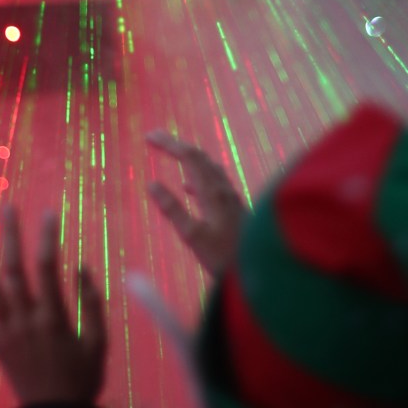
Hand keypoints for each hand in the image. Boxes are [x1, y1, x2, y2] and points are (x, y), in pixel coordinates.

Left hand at [0, 206, 106, 407]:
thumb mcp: (98, 343)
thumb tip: (81, 267)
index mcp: (53, 317)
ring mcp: (7, 333)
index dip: (48, 237)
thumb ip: (92, 304)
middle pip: (13, 269)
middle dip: (10, 234)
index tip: (50, 212)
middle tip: (7, 205)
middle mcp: (25, 320)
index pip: (47, 267)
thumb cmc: (82, 379)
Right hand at [145, 131, 248, 276]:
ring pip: (208, 167)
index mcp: (212, 192)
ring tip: (171, 154)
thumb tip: (151, 184)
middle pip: (199, 157)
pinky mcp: (233, 207)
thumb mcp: (192, 236)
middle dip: (176, 145)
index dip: (169, 144)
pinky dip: (197, 175)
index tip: (148, 137)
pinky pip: (213, 181)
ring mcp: (230, 197)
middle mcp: (223, 189)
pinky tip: (189, 187)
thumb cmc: (224, 256)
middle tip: (154, 138)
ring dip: (188, 157)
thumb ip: (172, 209)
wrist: (259, 270)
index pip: (189, 157)